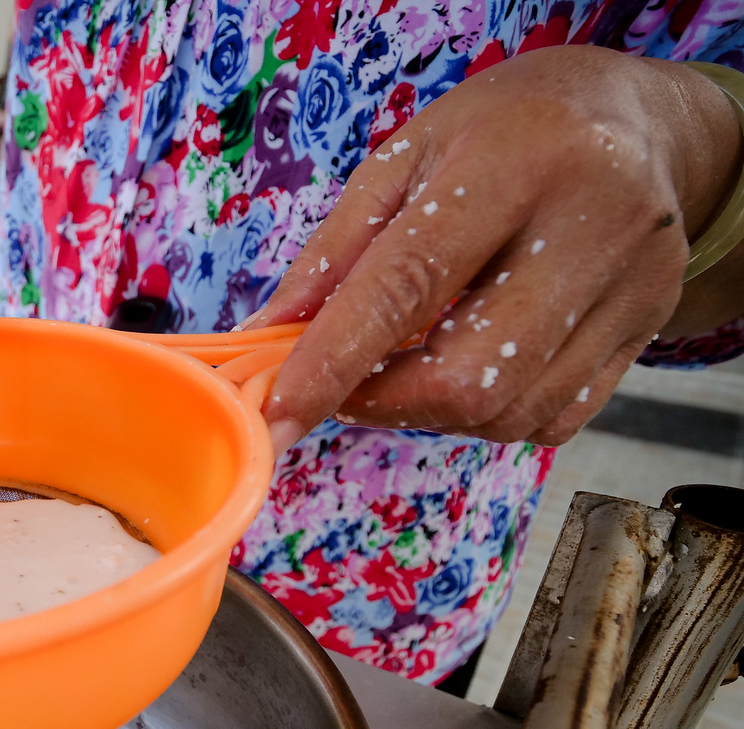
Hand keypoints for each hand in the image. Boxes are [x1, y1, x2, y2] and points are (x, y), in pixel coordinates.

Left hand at [246, 46, 743, 453]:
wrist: (633, 120)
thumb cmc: (497, 135)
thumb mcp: (403, 159)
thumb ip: (333, 254)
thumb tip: (265, 341)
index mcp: (518, 163)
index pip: (410, 284)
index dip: (336, 359)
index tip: (279, 412)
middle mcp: (595, 225)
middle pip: (468, 376)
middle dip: (382, 404)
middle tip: (342, 388)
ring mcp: (636, 285)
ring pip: (509, 413)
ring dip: (430, 413)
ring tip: (404, 366)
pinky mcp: (650, 329)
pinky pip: (552, 419)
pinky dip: (488, 415)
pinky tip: (468, 365)